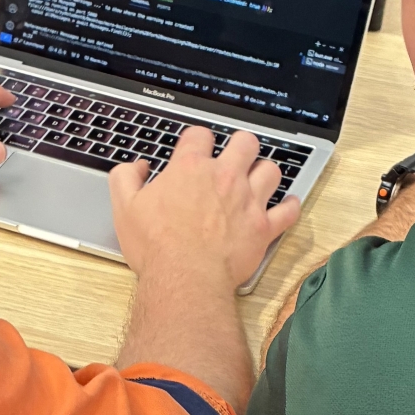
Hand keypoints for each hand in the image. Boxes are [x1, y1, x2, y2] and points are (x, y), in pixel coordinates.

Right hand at [109, 127, 301, 287]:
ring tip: (258, 178)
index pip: (200, 135)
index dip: (197, 139)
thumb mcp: (125, 206)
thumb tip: (137, 166)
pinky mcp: (263, 227)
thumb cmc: (156, 246)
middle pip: (245, 142)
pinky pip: (288, 210)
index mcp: (190, 168)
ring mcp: (248, 201)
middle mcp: (224, 177)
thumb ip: (126, 178)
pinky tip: (287, 205)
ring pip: (270, 170)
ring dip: (264, 172)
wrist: (185, 278)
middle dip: (241, 145)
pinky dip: (290, 206)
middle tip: (235, 155)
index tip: (196, 148)